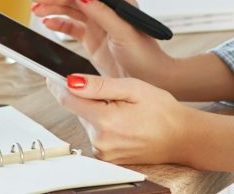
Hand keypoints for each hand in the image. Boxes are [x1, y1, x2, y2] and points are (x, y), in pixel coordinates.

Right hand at [29, 0, 172, 81]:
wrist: (149, 80)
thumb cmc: (145, 55)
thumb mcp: (125, 33)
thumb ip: (104, 14)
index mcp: (120, 1)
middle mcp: (107, 8)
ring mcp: (97, 23)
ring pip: (70, 8)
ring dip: (52, 6)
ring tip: (35, 7)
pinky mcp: (90, 38)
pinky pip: (70, 26)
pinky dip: (57, 23)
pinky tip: (46, 21)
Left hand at [48, 74, 189, 164]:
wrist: (183, 138)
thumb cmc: (163, 111)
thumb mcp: (133, 88)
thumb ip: (100, 85)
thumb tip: (72, 81)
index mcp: (106, 120)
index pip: (68, 100)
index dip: (58, 85)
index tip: (51, 75)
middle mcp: (101, 140)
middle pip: (79, 110)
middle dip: (90, 98)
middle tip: (116, 93)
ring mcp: (104, 152)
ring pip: (88, 121)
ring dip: (99, 111)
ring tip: (126, 109)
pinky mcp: (109, 158)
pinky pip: (97, 134)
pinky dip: (105, 124)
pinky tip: (125, 121)